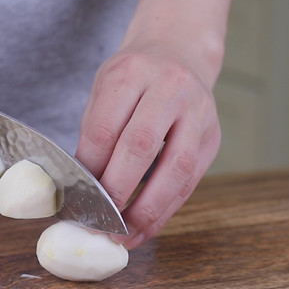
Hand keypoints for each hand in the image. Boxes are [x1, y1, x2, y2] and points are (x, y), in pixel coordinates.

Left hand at [76, 43, 220, 248]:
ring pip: (176, 169)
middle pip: (142, 145)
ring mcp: (199, 113)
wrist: (178, 52)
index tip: (76, 197)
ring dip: (148, 209)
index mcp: (132, 72)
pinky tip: (146, 228)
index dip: (90, 167)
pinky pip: (190, 181)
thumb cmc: (133, 78)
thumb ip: (95, 131)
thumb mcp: (105, 89)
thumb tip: (81, 186)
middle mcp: (170, 88)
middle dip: (118, 191)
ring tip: (124, 236)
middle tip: (98, 222)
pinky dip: (166, 210)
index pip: (106, 127)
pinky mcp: (212, 138)